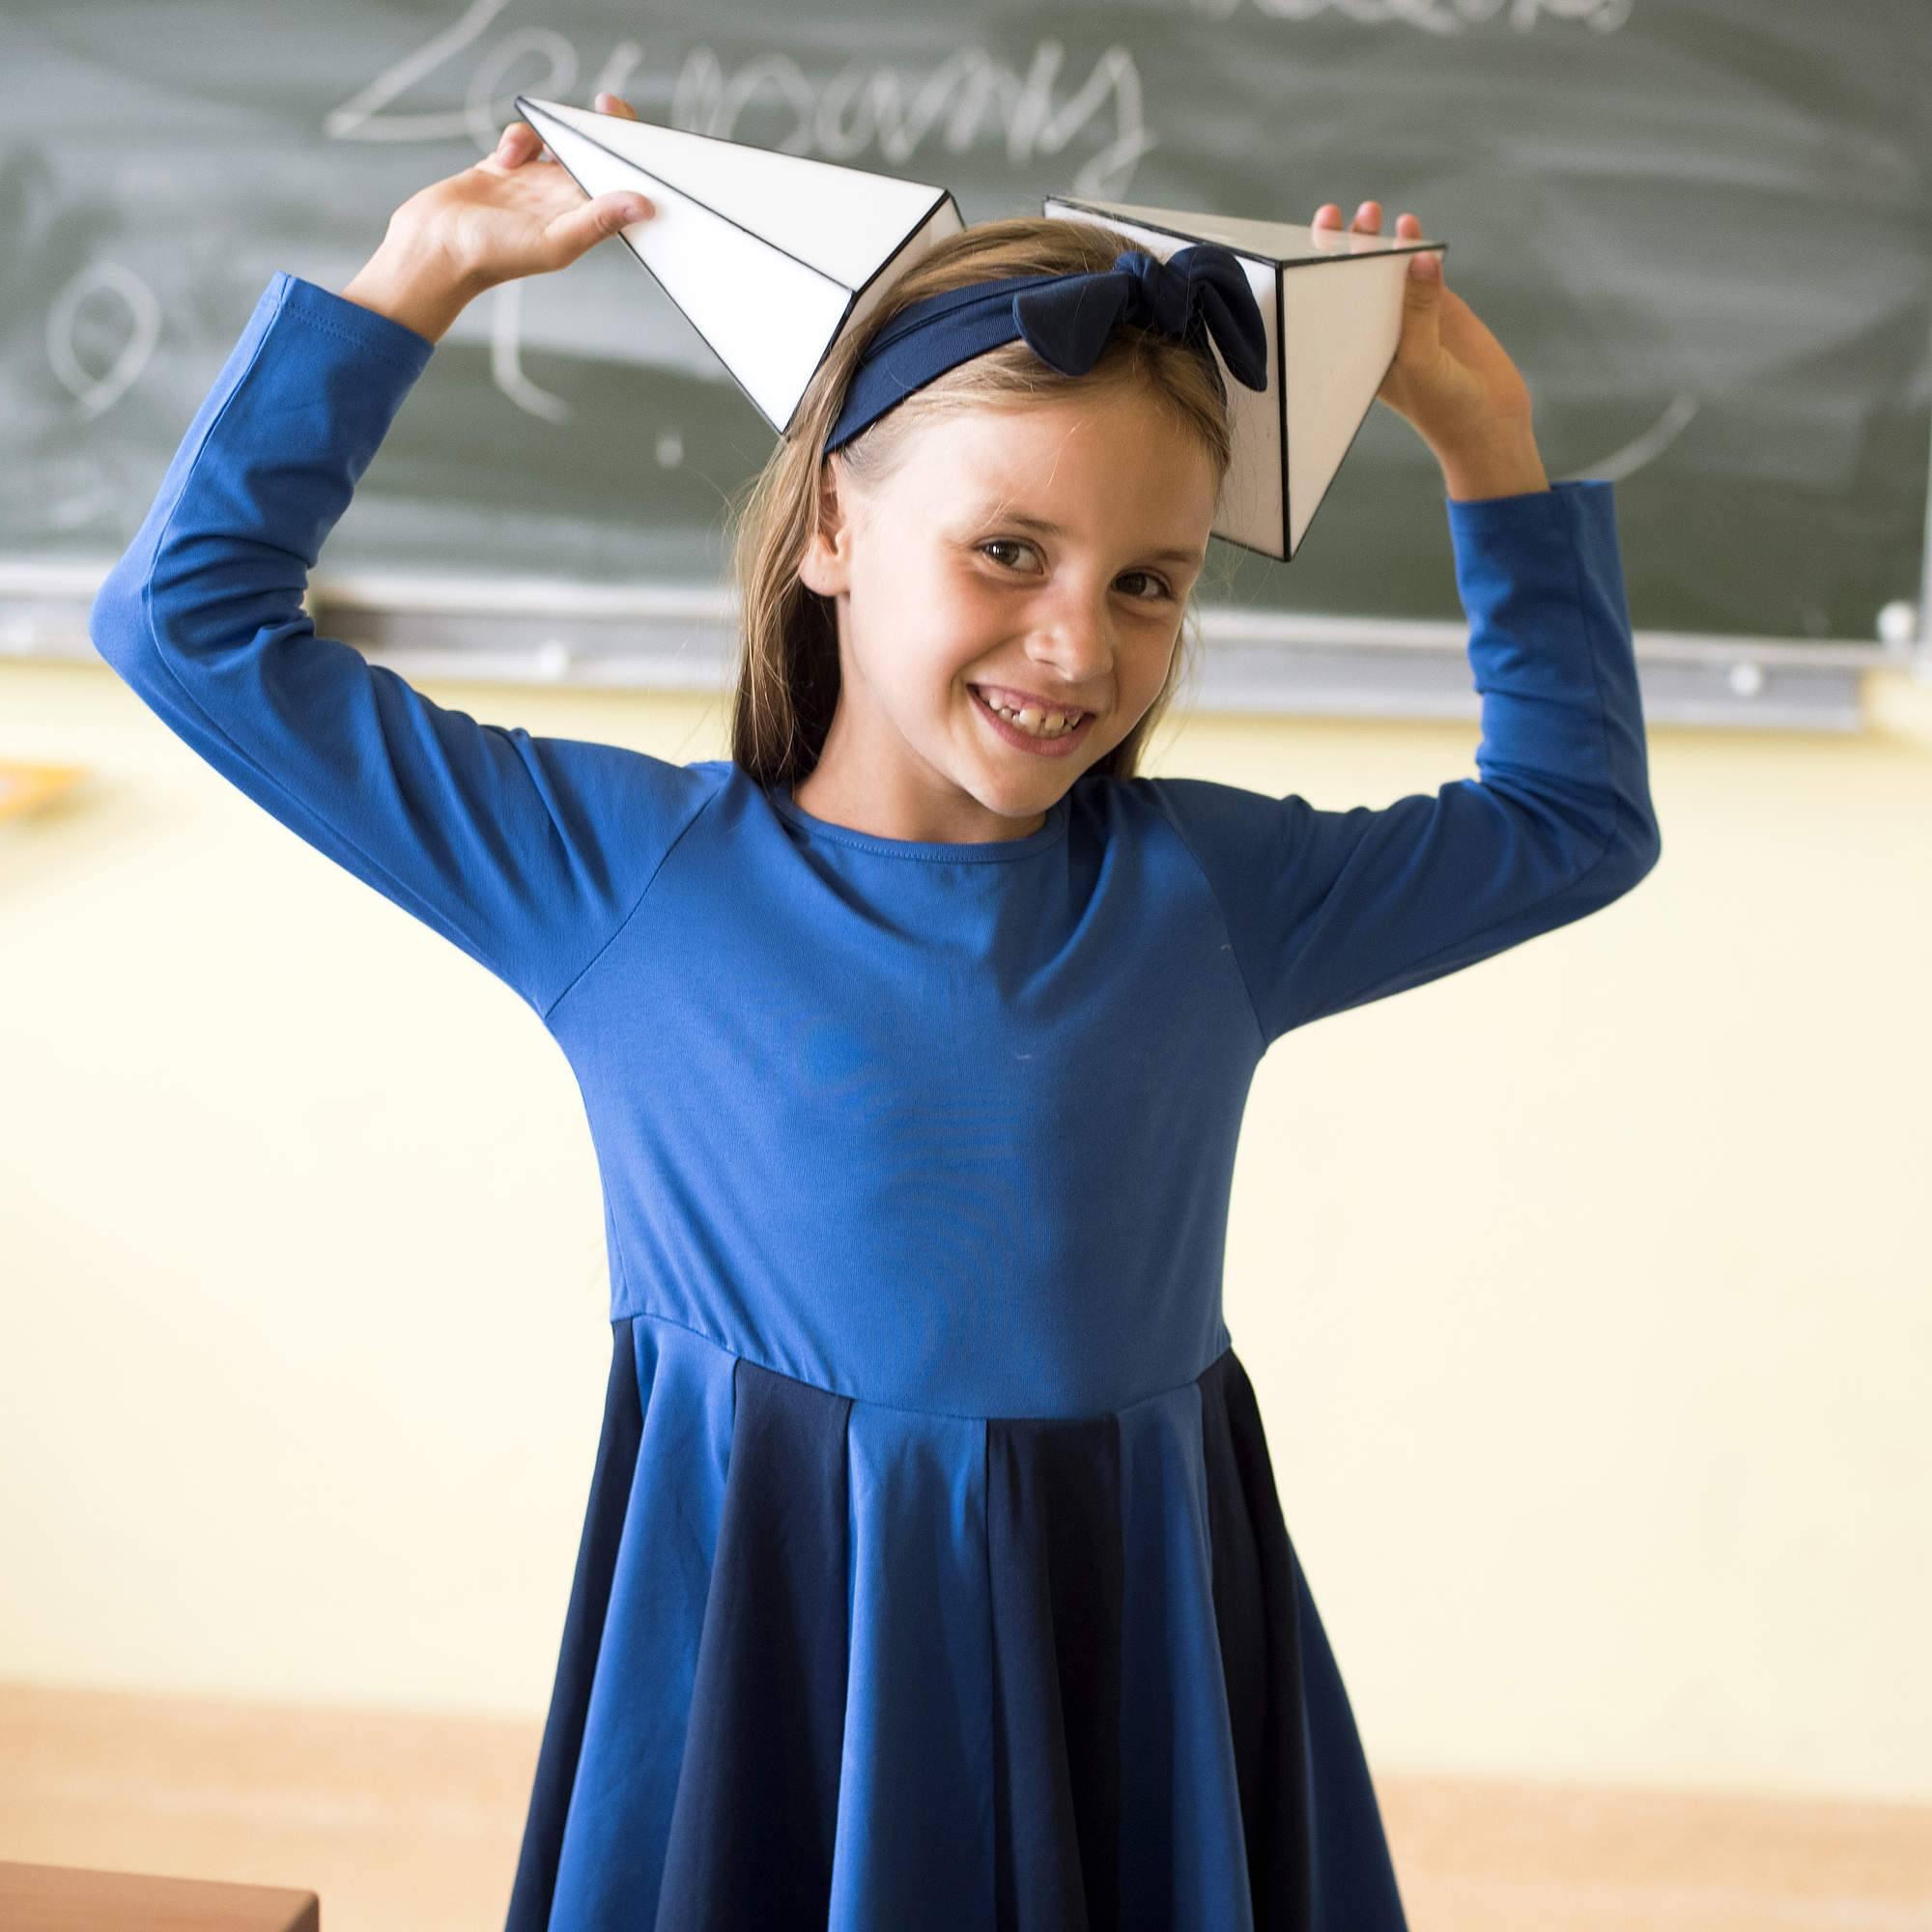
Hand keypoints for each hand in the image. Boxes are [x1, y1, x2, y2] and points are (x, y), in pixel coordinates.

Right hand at [381, 90, 657, 299]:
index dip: (633, 156)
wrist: (436, 247)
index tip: (636, 128)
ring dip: (553, 132)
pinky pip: (524, 139)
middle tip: (603, 105)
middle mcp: (563, 202)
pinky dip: (517, 139)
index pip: (620, 184)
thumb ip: (599, 220)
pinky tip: (504, 159)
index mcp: (583, 220)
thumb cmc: (496, 255)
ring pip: (559, 142)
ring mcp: (535, 184)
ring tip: (539, 147)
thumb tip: (645, 205)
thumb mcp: (556, 239)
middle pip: (595, 158)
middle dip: (600, 132)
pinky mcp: (506, 168)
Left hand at [1311, 199, 1534, 457]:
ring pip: (1386, 271)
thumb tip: (1417, 257)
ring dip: (1377, 242)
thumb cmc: (1444, 405)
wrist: (1489, 421)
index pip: (1328, 309)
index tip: (1305, 252)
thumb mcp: (1424, 360)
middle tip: (1333, 216)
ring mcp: (1407, 317)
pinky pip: (1423, 271)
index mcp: (1357, 353)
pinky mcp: (1439, 307)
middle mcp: (1375, 332)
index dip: (1313, 278)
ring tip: (1370, 212)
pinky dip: (1416, 247)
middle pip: (1350, 283)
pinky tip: (1409, 225)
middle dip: (1341, 249)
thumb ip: (1418, 310)